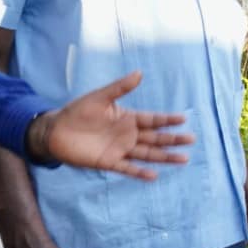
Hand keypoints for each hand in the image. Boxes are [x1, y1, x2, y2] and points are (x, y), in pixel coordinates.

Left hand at [29, 72, 193, 178]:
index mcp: (128, 118)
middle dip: (173, 139)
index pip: (152, 119)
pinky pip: (128, 168)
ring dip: (164, 157)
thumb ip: (120, 87)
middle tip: (191, 140)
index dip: (167, 120)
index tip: (183, 119)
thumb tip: (140, 73)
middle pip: (155, 138)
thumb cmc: (77, 111)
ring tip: (183, 159)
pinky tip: (154, 175)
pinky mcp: (108, 162)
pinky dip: (140, 172)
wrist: (55, 131)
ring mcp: (120, 149)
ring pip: (147, 154)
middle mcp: (128, 135)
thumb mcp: (99, 97)